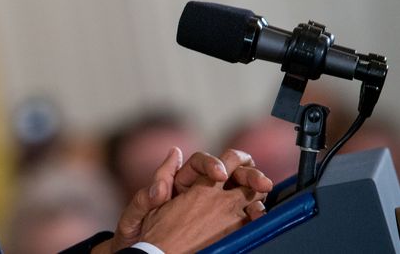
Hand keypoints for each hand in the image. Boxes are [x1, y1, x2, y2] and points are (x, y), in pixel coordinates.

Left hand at [107, 148, 272, 252]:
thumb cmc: (134, 237)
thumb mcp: (134, 215)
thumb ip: (147, 193)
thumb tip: (167, 163)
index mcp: (177, 182)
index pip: (200, 163)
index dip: (212, 163)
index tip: (219, 174)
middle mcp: (199, 190)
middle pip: (229, 170)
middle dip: (246, 171)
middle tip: (259, 181)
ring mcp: (214, 208)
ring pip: (241, 189)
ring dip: (255, 187)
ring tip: (264, 191)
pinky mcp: (223, 227)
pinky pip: (243, 214)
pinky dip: (255, 212)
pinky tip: (259, 215)